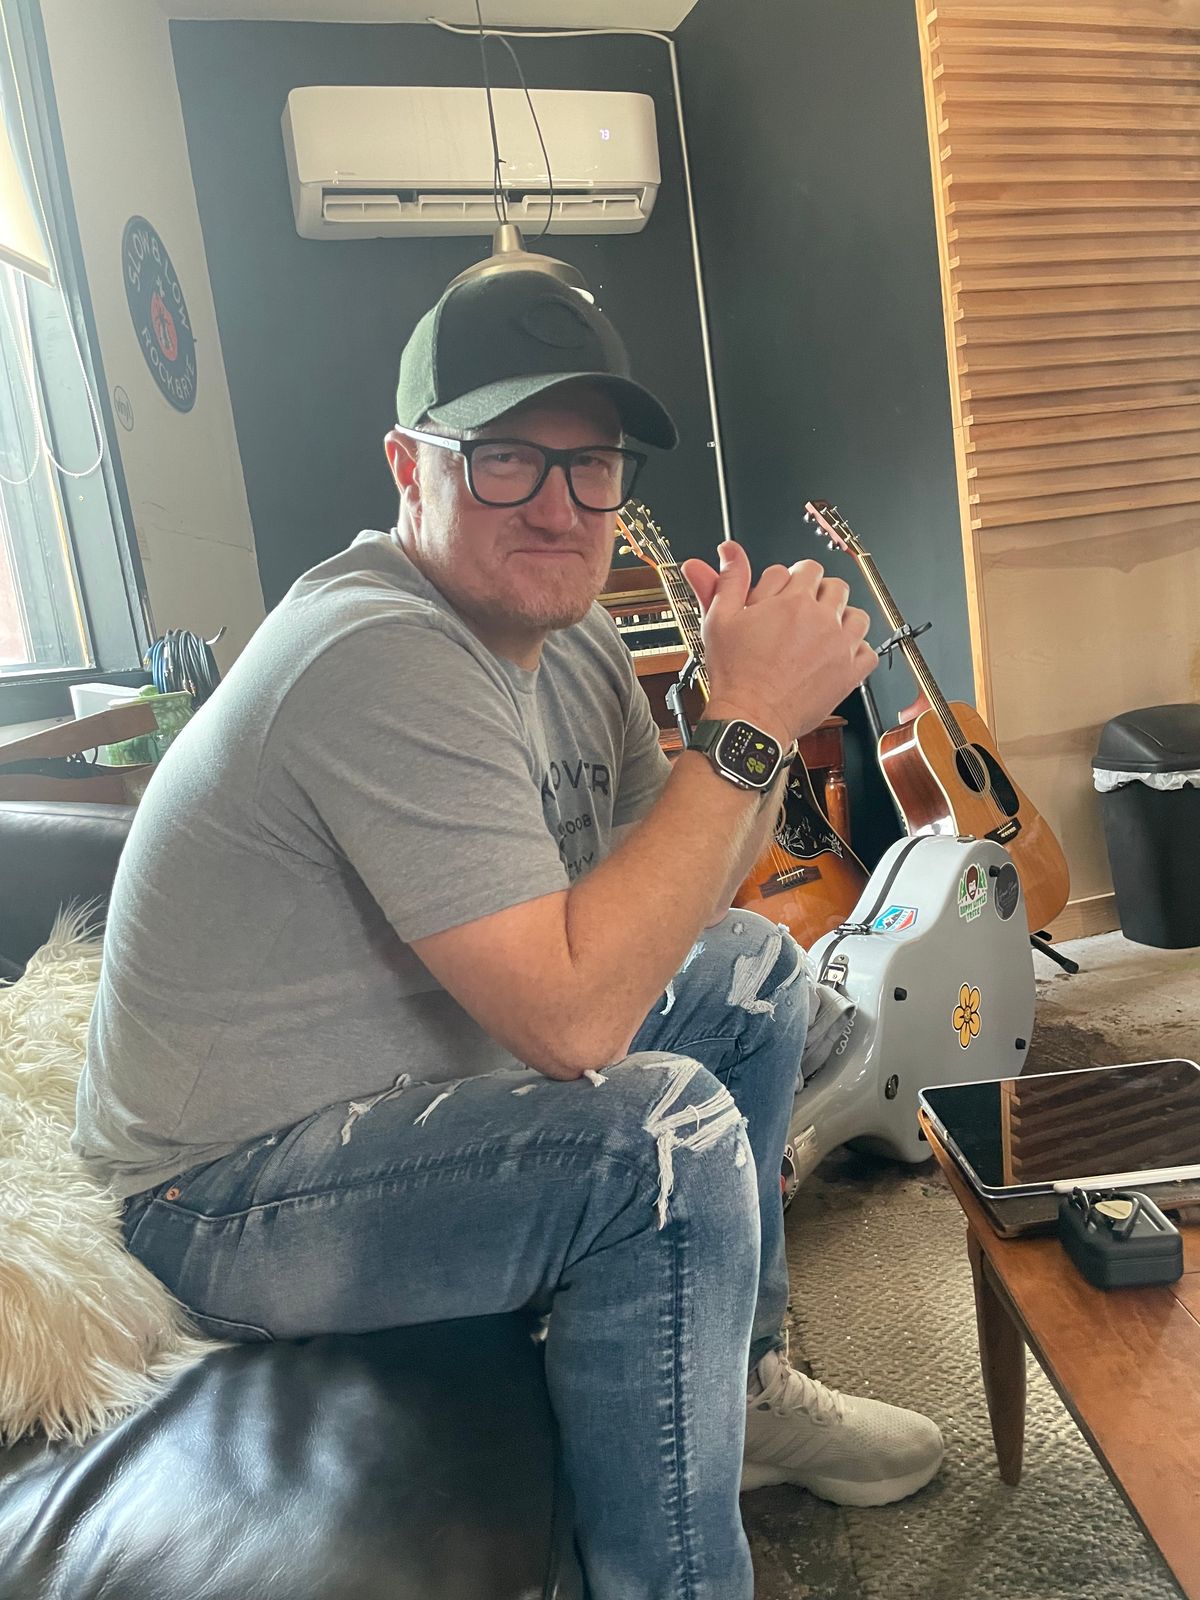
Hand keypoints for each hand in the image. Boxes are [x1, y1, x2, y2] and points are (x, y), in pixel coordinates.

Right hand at [680, 541, 876, 743]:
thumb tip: (729, 551)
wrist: (750, 719)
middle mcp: (821, 618)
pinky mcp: (850, 673)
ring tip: (820, 634)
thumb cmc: (735, 675)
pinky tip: (836, 657)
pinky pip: (869, 651)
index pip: (806, 568)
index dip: (792, 580)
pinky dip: (857, 651)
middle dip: (818, 595)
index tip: (784, 597)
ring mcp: (840, 645)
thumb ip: (729, 580)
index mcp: (792, 601)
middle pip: (835, 586)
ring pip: (857, 614)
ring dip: (841, 619)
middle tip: (800, 616)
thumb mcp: (720, 619)